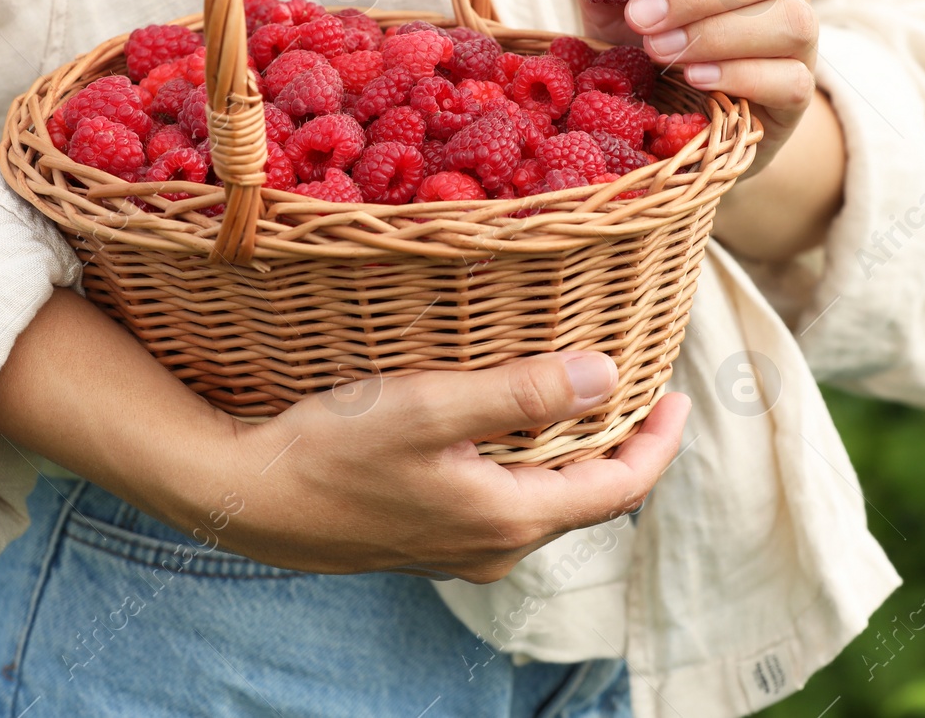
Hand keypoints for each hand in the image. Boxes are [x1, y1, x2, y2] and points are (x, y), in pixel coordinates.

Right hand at [0, 290, 689, 583]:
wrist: (245, 498)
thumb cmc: (332, 448)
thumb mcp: (431, 407)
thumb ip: (522, 393)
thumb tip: (608, 377)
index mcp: (510, 516)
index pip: (620, 487)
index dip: (658, 441)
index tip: (680, 393)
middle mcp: (495, 545)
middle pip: (587, 495)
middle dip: (621, 444)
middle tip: (638, 385)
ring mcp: (460, 547)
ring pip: (544, 498)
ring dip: (572, 452)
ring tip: (582, 396)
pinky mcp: (428, 537)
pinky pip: (505, 500)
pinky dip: (529, 462)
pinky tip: (509, 428)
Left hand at [578, 0, 818, 170]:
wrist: (686, 113)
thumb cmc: (654, 43)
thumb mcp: (616, 9)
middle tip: (641, 19)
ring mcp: (800, 36)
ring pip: (788, 20)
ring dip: (718, 34)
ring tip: (662, 52)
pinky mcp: (800, 88)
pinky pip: (791, 78)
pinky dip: (741, 76)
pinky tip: (696, 79)